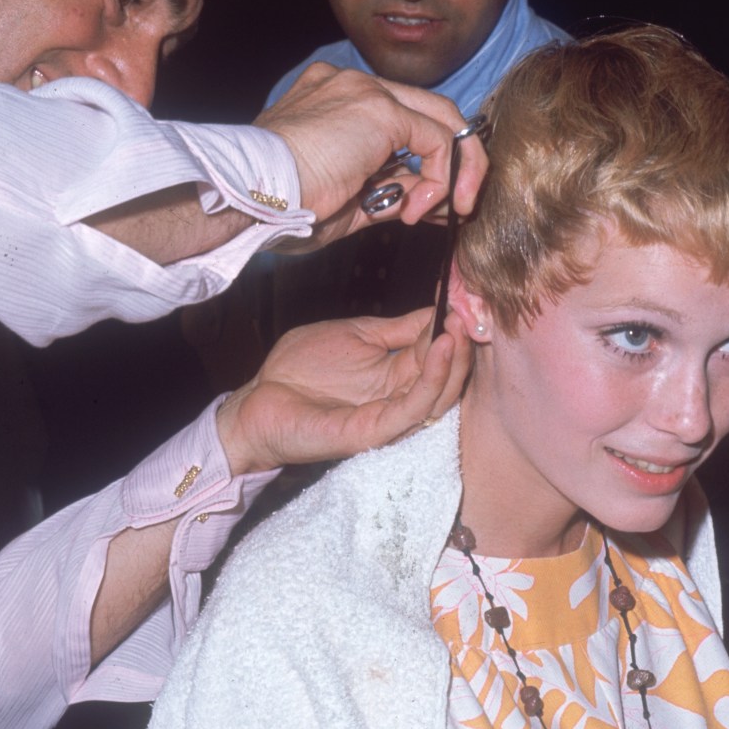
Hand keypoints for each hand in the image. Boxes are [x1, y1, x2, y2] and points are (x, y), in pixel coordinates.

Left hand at [216, 307, 471, 475]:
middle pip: (447, 375)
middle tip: (470, 313)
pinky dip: (433, 380)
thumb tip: (436, 310)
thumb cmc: (300, 369)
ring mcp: (390, 416)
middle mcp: (400, 397)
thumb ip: (396, 330)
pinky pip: (414, 409)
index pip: (437, 351)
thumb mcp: (356, 335)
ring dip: (454, 361)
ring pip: (439, 395)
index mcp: (398, 374)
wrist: (259, 399)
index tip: (464, 298)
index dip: (451, 326)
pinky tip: (440, 348)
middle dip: (461, 344)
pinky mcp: (376, 431)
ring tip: (459, 329)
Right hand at [257, 63, 489, 250]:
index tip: (428, 204)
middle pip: (430, 112)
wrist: (250, 195)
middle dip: (457, 163)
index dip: (428, 163)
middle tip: (459, 207)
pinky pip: (438, 140)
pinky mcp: (380, 110)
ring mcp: (366, 91)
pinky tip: (417, 207)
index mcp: (334, 100)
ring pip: (442, 121)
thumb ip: (386, 189)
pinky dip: (442, 178)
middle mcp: (351, 84)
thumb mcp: (345, 198)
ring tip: (436, 213)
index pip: (402, 121)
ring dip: (453, 176)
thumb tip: (423, 199)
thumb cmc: (280, 205)